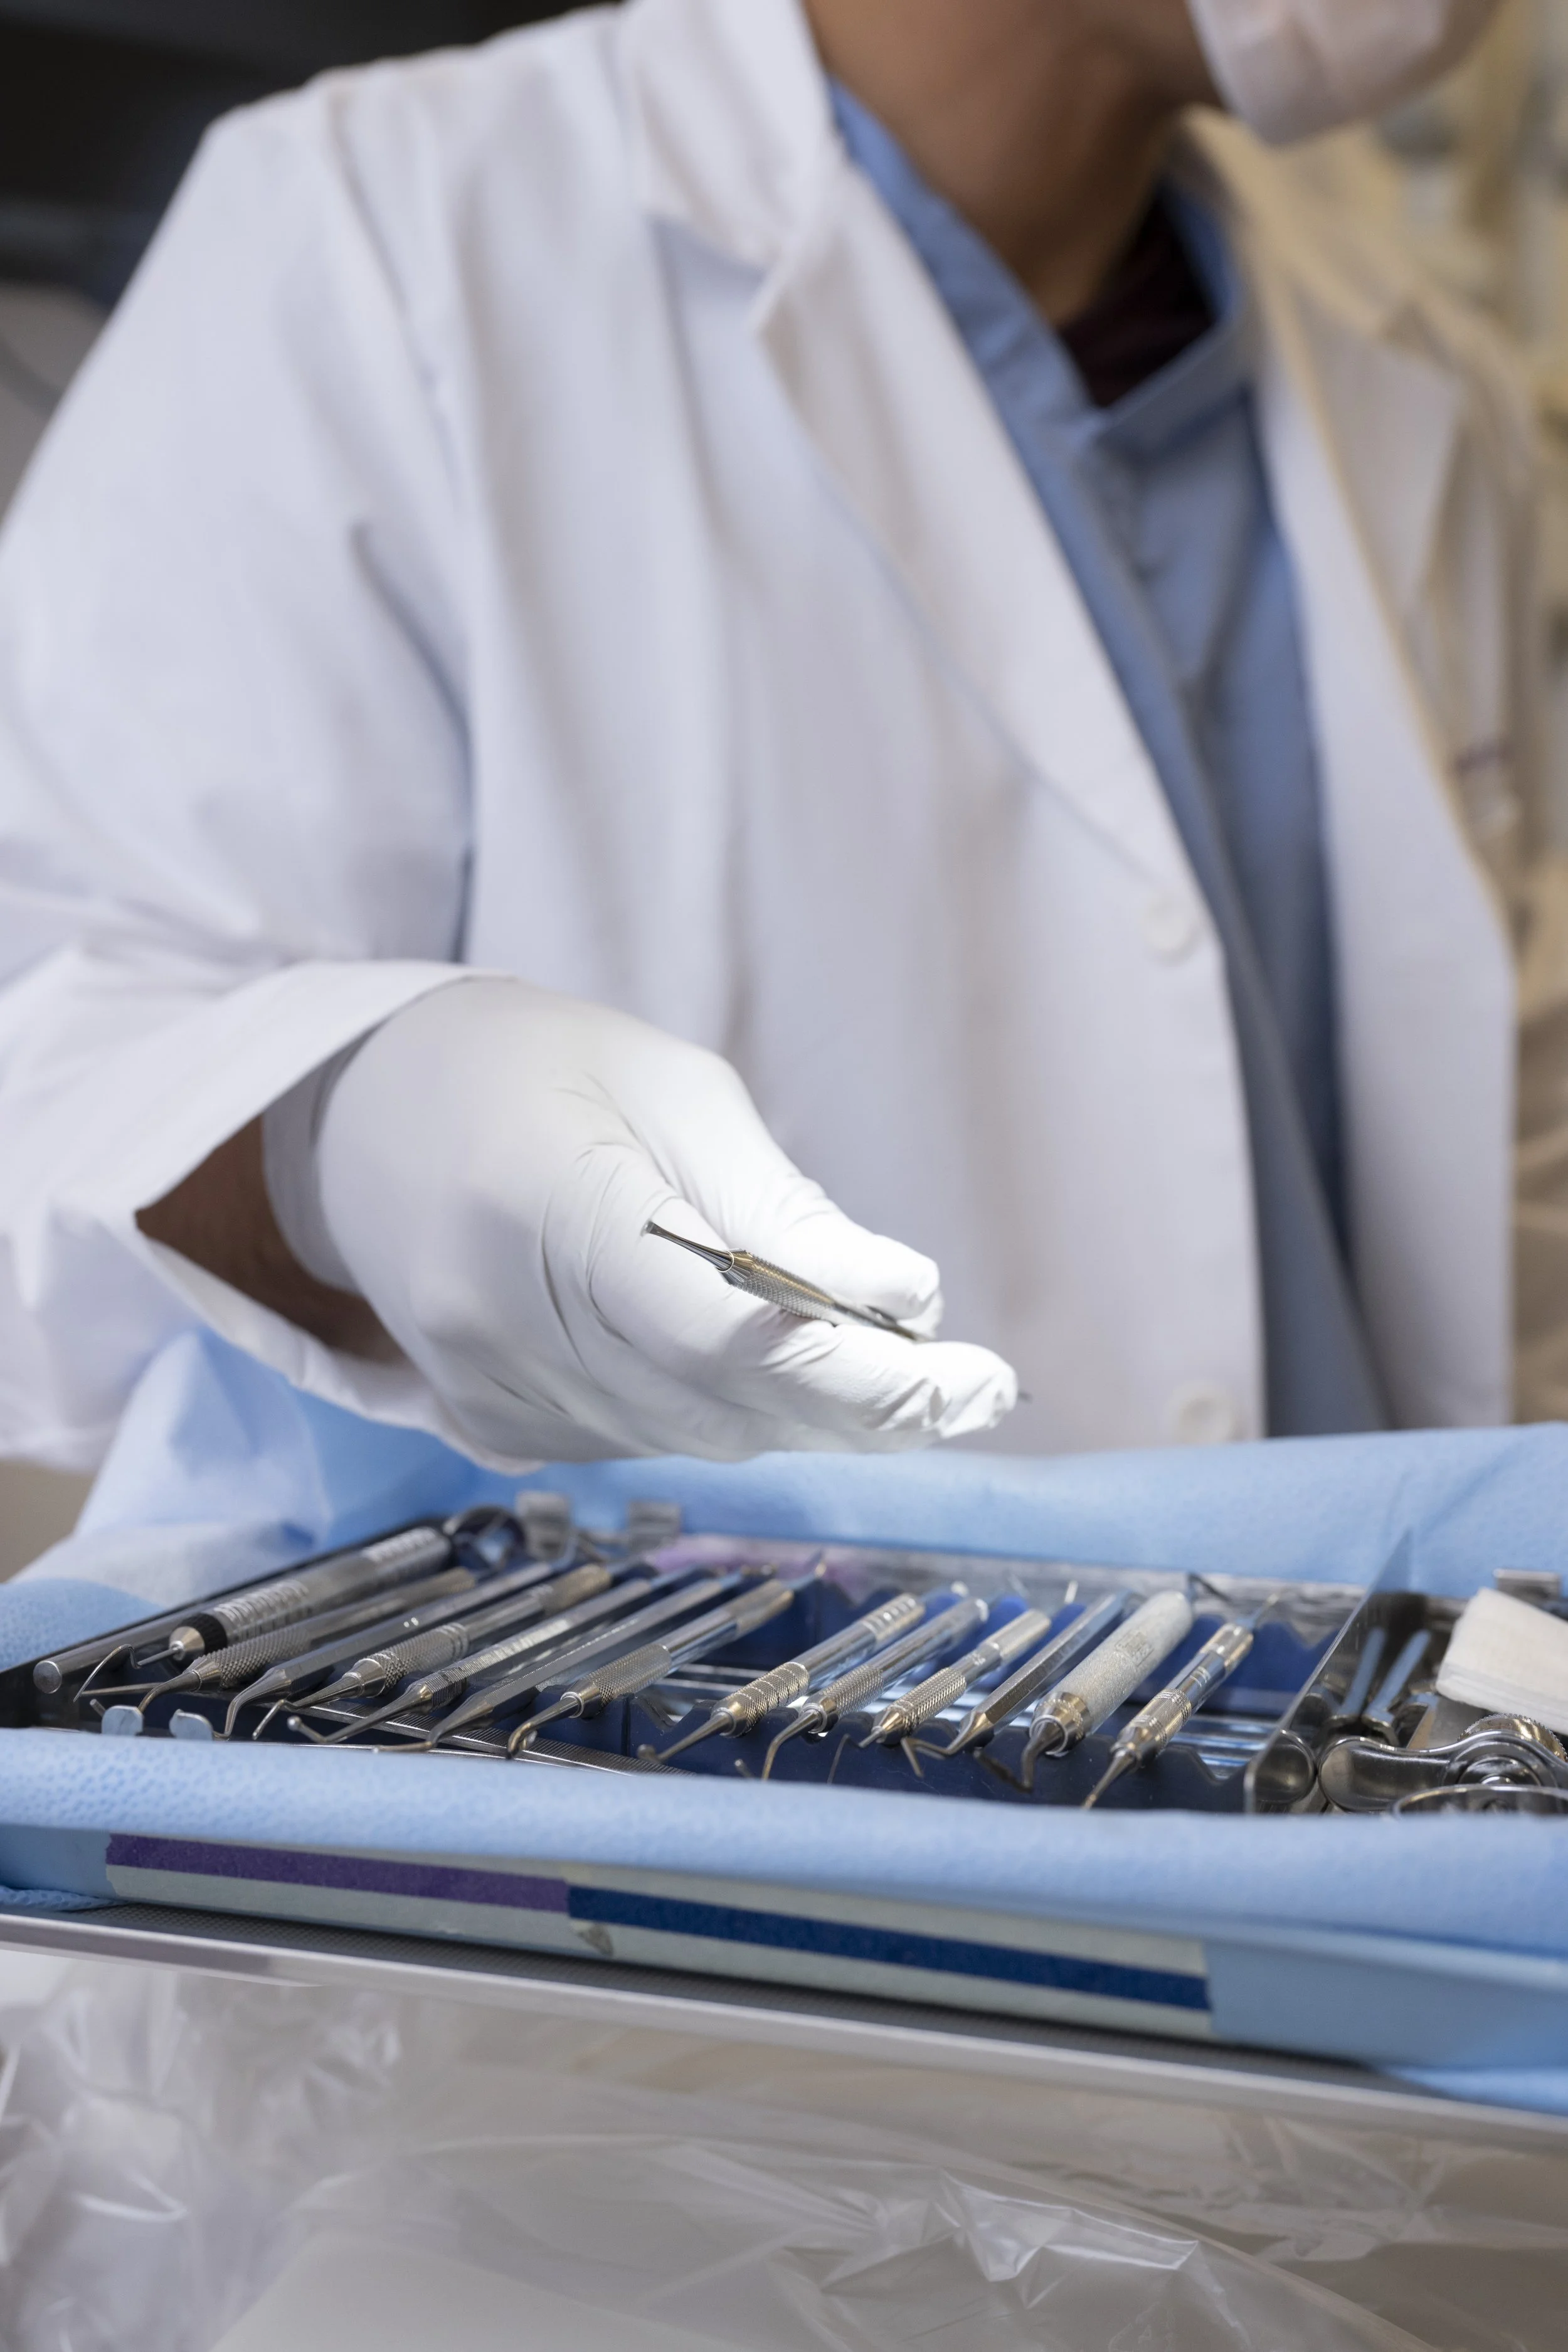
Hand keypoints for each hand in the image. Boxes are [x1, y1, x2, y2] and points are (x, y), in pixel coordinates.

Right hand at [286, 979, 1017, 1464]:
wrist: (369, 1117)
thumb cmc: (536, 1072)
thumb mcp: (674, 1091)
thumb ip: (780, 1209)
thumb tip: (906, 1297)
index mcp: (542, 1208)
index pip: (717, 1332)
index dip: (849, 1374)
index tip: (961, 1380)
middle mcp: (500, 1322)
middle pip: (719, 1406)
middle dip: (865, 1409)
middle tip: (977, 1390)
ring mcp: (488, 1389)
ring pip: (696, 1439)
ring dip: (811, 1421)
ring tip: (912, 1383)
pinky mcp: (495, 1426)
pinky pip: (649, 1442)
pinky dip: (732, 1417)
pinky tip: (785, 1379)